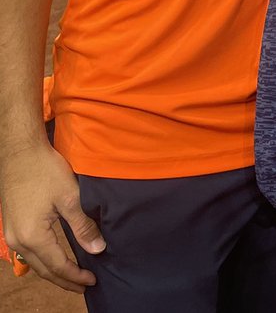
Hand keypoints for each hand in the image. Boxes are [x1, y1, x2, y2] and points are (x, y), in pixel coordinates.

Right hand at [0, 140, 104, 291]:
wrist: (20, 152)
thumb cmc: (45, 171)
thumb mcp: (70, 198)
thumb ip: (83, 227)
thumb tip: (98, 250)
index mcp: (33, 236)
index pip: (58, 266)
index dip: (76, 276)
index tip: (93, 281)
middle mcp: (18, 240)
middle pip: (43, 270)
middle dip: (64, 280)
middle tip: (83, 287)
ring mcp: (12, 234)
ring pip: (34, 262)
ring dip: (53, 271)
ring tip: (72, 276)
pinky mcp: (12, 225)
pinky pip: (28, 251)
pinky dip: (44, 259)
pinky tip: (54, 257)